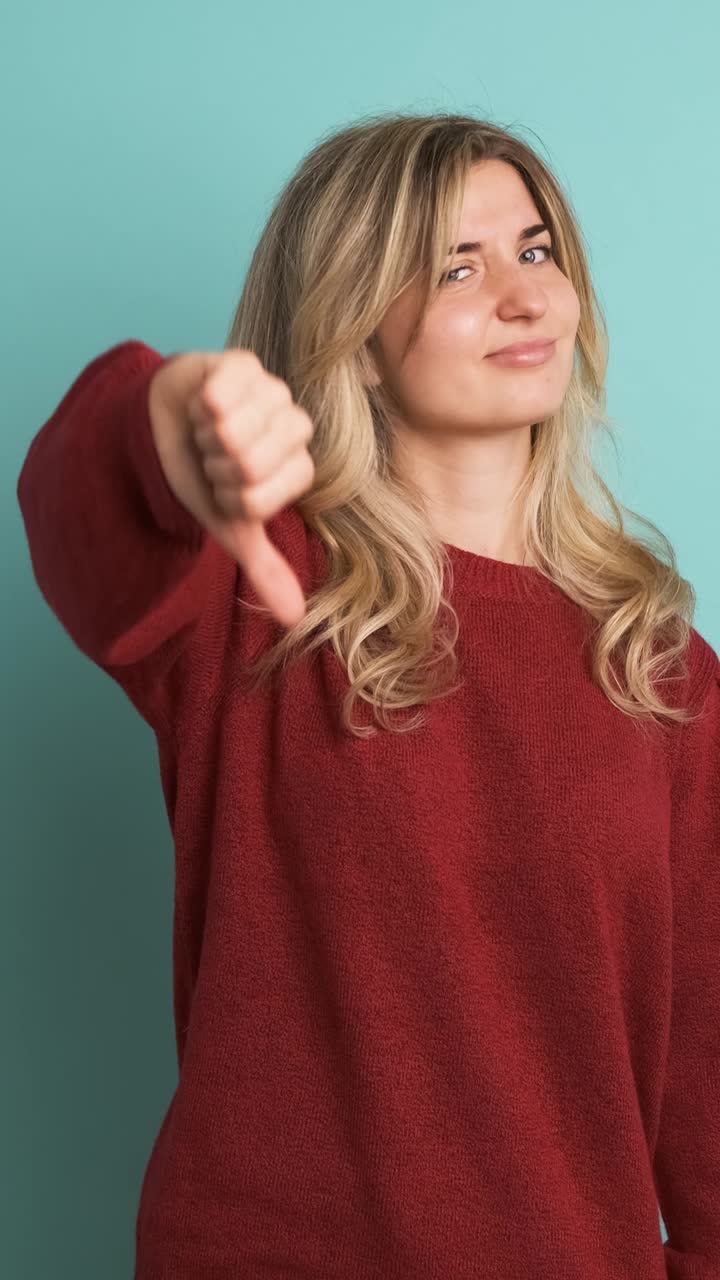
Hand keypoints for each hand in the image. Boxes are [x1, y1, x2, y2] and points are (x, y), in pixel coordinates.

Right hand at [148, 348, 315, 628]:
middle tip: (211, 457)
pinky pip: (222, 393)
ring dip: (203, 437)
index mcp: (297, 468)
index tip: (223, 487)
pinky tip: (202, 404)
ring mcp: (274, 392)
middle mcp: (294, 427)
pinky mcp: (245, 364)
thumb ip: (264, 568)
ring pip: (234, 430)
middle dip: (214, 468)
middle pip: (250, 463)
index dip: (229, 497)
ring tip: (205, 431)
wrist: (163, 429)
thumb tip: (295, 618)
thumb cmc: (200, 475)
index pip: (262, 496)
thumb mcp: (229, 526)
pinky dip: (199, 406)